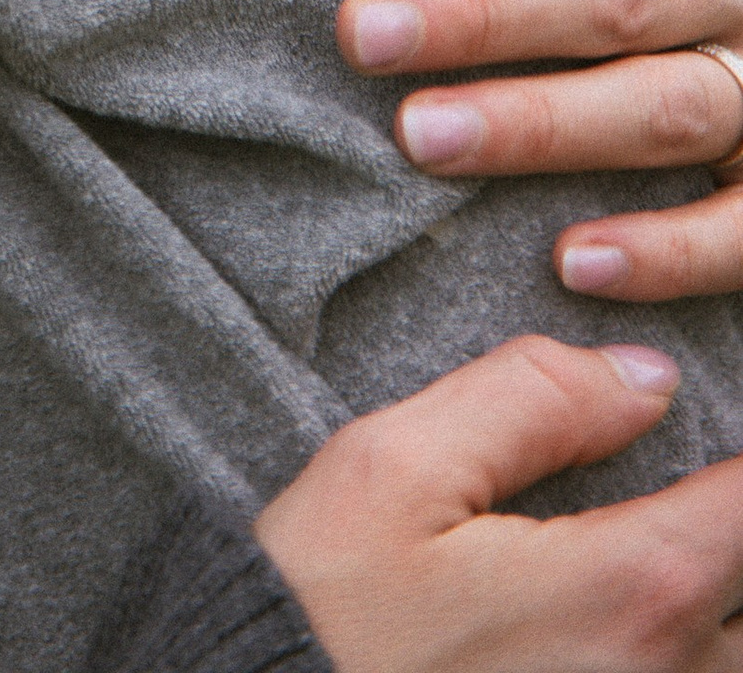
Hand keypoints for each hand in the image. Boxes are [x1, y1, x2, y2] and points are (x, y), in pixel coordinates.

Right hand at [256, 337, 742, 669]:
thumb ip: (528, 402)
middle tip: (681, 481)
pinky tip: (622, 620)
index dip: (737, 452)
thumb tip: (644, 377)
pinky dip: (681, 649)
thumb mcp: (394, 473)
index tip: (708, 429)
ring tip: (652, 547)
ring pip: (729, 655)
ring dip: (711, 603)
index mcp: (628, 591)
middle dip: (725, 529)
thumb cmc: (322, 617)